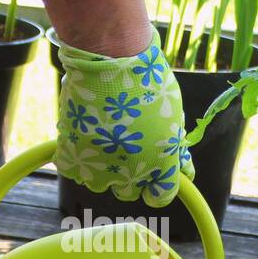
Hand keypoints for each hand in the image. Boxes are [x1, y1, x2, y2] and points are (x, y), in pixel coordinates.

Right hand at [53, 25, 193, 206]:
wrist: (112, 61)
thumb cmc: (148, 84)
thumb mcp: (174, 117)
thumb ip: (177, 150)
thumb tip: (185, 171)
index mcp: (161, 168)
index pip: (160, 197)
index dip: (157, 184)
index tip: (154, 171)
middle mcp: (131, 177)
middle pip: (128, 192)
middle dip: (129, 173)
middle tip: (126, 143)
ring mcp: (99, 170)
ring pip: (100, 182)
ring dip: (101, 167)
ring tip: (103, 135)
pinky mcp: (72, 158)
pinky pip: (74, 170)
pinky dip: (77, 157)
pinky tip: (84, 136)